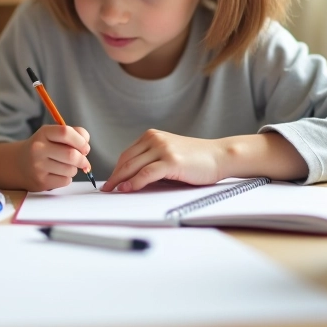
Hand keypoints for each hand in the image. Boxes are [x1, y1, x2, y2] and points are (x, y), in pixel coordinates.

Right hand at [15, 125, 90, 191]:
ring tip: (65, 166)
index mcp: (43, 133)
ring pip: (70, 170)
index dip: (81, 141)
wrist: (19, 164)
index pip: (66, 132)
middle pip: (71, 155)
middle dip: (83, 159)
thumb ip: (74, 134)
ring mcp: (38, 166)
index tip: (85, 147)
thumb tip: (86, 146)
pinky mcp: (41, 181)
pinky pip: (65, 181)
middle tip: (83, 160)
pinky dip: (67, 178)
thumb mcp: (53, 135)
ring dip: (74, 169)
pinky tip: (58, 174)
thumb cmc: (43, 148)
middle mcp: (38, 149)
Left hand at [101, 129, 223, 191]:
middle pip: (126, 160)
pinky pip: (146, 173)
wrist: (219, 156)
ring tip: (113, 191)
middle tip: (106, 188)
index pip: (127, 154)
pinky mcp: (171, 161)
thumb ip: (151, 163)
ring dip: (120, 180)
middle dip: (115, 176)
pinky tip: (127, 188)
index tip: (110, 181)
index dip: (116, 169)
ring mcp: (163, 148)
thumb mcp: (169, 156)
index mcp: (152, 136)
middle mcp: (155, 139)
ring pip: (133, 166)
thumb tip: (130, 180)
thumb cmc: (196, 160)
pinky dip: (134, 182)